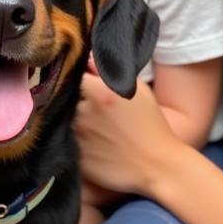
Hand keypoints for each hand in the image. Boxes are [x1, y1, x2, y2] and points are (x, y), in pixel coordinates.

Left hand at [76, 73, 176, 197]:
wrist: (157, 165)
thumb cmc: (151, 124)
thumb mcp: (137, 90)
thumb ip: (107, 71)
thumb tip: (87, 57)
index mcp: (99, 94)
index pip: (73, 76)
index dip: (77, 79)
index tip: (83, 84)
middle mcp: (84, 113)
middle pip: (67, 99)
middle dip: (75, 100)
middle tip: (90, 108)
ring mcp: (78, 137)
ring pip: (65, 121)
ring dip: (73, 120)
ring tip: (92, 126)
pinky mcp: (76, 157)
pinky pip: (67, 142)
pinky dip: (75, 140)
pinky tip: (92, 142)